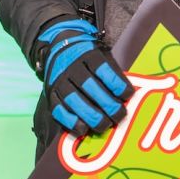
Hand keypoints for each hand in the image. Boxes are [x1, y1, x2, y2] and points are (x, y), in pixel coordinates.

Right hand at [37, 19, 129, 136]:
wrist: (61, 49)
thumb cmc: (90, 59)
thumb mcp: (104, 57)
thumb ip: (114, 75)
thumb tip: (128, 97)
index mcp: (88, 55)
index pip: (104, 70)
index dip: (117, 84)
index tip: (128, 95)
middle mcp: (71, 67)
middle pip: (90, 86)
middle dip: (107, 104)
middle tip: (119, 116)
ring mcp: (59, 81)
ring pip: (74, 100)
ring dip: (90, 116)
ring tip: (104, 125)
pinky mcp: (51, 94)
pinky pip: (58, 110)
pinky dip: (71, 121)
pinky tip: (83, 129)